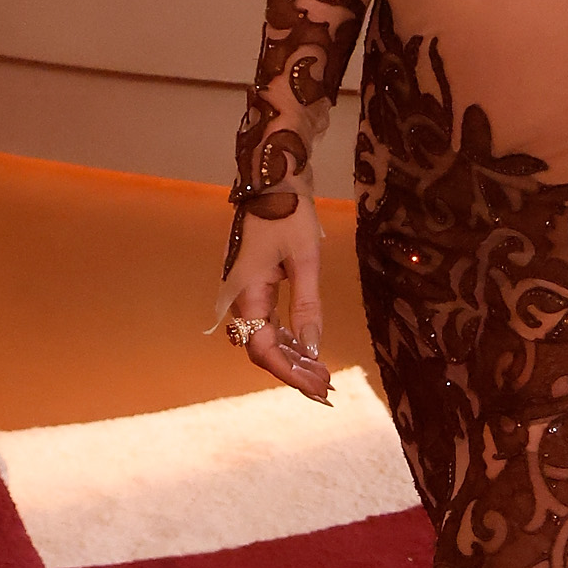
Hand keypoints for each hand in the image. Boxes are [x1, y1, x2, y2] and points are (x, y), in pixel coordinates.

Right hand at [220, 194, 331, 403]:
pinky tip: (308, 350)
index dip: (288, 373)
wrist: (273, 178)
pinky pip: (268, 321)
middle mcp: (240, 298)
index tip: (316, 388)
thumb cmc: (288, 212)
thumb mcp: (305, 258)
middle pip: (263, 348)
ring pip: (266, 337)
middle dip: (294, 371)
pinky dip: (288, 338)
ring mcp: (245, 292)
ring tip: (323, 374)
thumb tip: (313, 350)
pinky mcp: (254, 285)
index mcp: (247, 293)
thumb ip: (308, 305)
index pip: (262, 348)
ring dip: (293, 357)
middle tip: (327, 389)